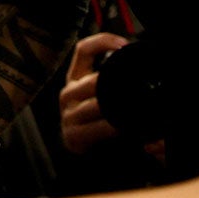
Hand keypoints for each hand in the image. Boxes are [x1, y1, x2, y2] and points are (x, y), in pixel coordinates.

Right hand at [58, 33, 128, 153]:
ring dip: (114, 108)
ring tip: (129, 108)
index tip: (123, 45)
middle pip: (92, 81)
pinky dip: (111, 127)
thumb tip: (129, 59)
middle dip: (113, 84)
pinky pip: (95, 128)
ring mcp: (68, 116)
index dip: (102, 41)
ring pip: (95, 106)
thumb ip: (109, 77)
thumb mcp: (100, 94)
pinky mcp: (73, 137)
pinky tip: (120, 127)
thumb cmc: (97, 121)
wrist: (85, 156)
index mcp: (76, 78)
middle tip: (131, 85)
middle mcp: (68, 94)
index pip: (83, 50)